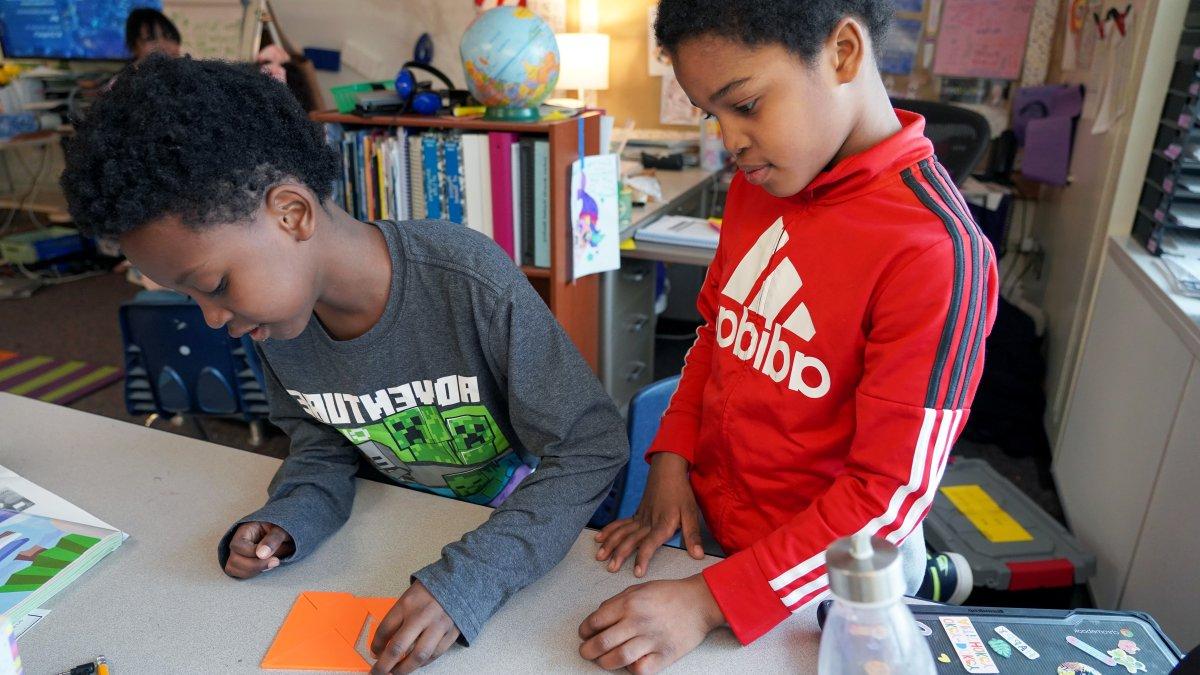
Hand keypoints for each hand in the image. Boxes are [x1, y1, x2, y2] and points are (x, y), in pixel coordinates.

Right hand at [224, 521, 294, 578]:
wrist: (286, 537)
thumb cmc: (282, 530)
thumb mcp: (281, 530)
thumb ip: (273, 539)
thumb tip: (261, 554)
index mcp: (245, 530)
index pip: (237, 545)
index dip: (251, 553)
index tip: (269, 554)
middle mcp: (238, 543)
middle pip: (233, 560)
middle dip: (254, 565)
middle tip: (275, 562)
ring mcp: (238, 554)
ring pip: (233, 569)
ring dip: (253, 571)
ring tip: (271, 564)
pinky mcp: (243, 564)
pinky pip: (239, 574)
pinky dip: (252, 574)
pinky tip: (266, 568)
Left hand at [370, 581, 459, 673]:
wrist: (458, 583)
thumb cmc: (429, 591)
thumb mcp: (408, 597)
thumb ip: (397, 618)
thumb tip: (383, 644)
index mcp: (407, 604)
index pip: (385, 629)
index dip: (376, 645)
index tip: (374, 653)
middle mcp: (422, 615)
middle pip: (398, 647)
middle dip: (384, 665)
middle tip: (377, 672)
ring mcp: (438, 625)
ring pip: (419, 656)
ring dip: (405, 669)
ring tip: (396, 672)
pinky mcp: (451, 633)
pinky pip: (435, 654)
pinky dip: (423, 663)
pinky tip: (416, 664)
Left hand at [579, 574, 723, 673]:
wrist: (700, 601)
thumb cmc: (670, 593)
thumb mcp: (639, 589)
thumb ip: (617, 601)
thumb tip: (598, 617)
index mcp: (629, 603)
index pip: (595, 621)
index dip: (584, 631)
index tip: (584, 635)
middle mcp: (637, 621)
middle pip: (602, 643)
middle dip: (588, 650)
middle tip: (586, 652)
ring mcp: (651, 639)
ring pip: (617, 659)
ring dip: (604, 662)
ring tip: (602, 660)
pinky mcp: (664, 655)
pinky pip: (640, 669)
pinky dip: (630, 669)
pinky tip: (629, 663)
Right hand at [595, 452, 703, 576]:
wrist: (668, 471)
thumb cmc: (681, 492)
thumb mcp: (691, 513)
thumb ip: (692, 535)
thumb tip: (698, 555)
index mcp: (662, 524)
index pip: (650, 544)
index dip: (643, 558)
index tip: (637, 572)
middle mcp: (648, 522)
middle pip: (631, 540)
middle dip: (619, 554)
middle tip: (611, 568)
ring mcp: (640, 518)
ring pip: (622, 532)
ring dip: (610, 544)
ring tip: (600, 556)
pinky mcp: (636, 514)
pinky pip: (620, 524)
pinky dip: (609, 531)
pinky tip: (599, 538)